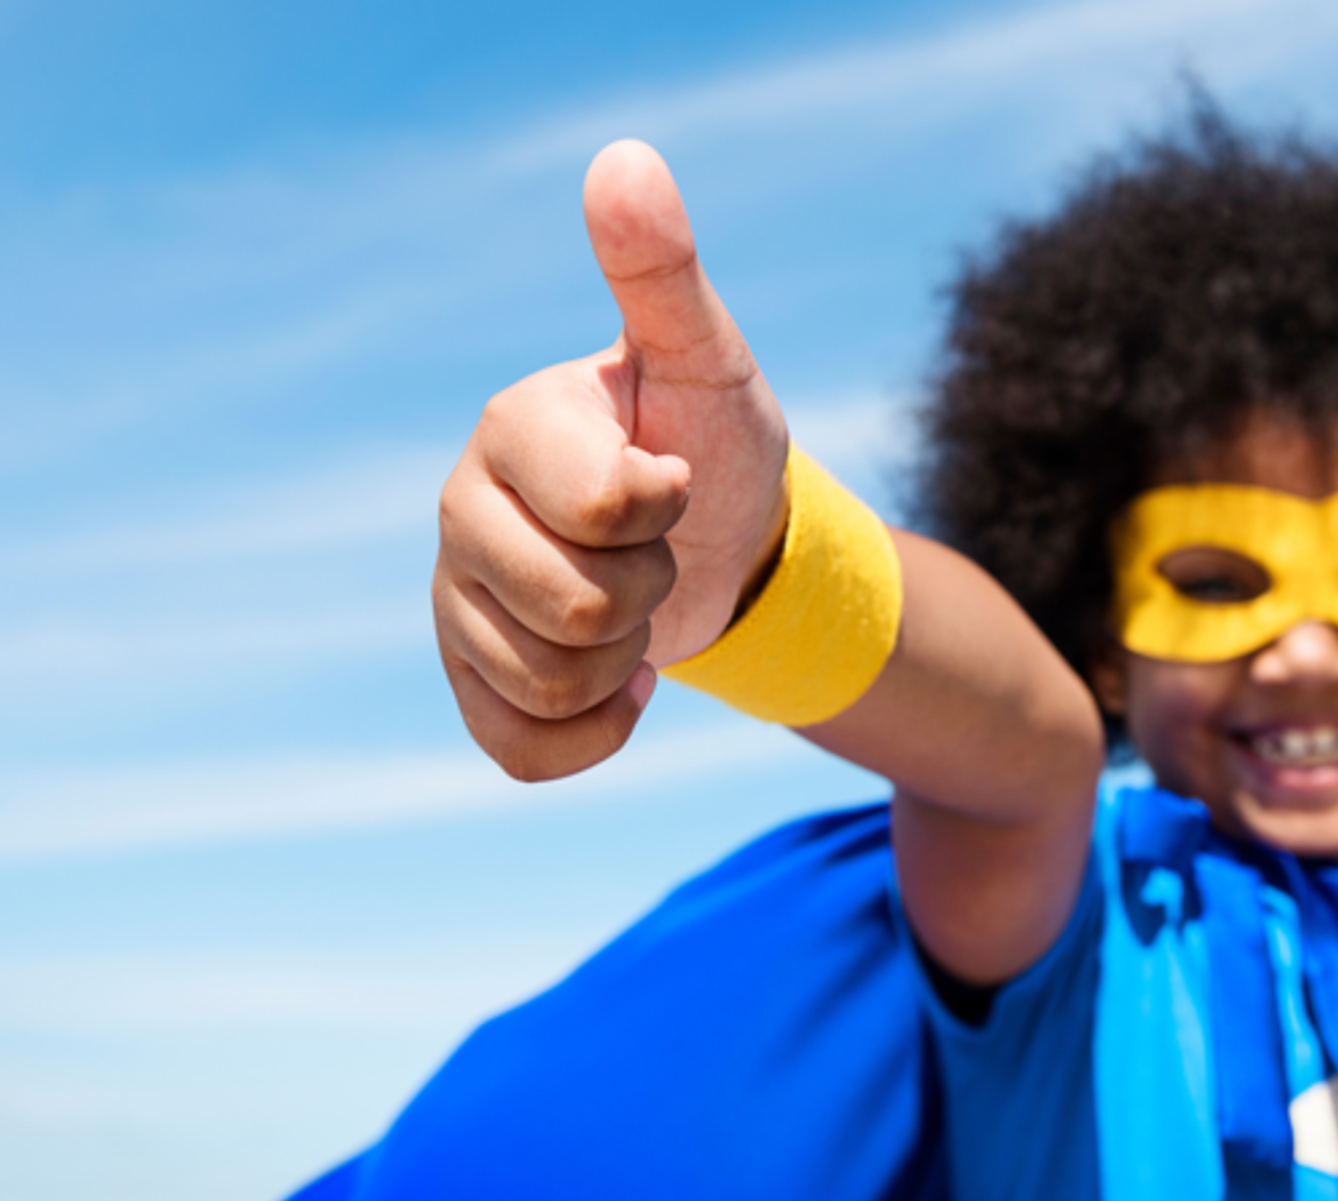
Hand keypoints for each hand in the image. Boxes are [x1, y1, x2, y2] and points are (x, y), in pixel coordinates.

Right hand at [433, 140, 789, 780]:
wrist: (727, 543)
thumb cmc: (716, 441)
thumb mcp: (709, 360)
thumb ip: (665, 275)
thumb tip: (626, 160)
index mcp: (510, 428)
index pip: (604, 510)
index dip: (665, 509)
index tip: (670, 476)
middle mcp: (461, 510)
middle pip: (575, 609)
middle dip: (652, 591)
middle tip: (654, 547)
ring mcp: (455, 600)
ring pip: (552, 683)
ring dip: (629, 657)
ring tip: (633, 602)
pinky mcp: (469, 679)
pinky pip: (522, 749)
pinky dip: (598, 732)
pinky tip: (618, 680)